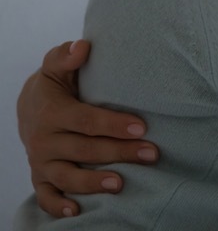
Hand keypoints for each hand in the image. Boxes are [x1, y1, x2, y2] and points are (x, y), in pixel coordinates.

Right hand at [17, 41, 158, 217]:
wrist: (27, 106)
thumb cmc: (54, 85)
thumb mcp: (56, 66)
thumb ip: (66, 56)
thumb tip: (83, 46)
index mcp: (52, 111)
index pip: (86, 120)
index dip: (113, 124)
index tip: (141, 127)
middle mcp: (44, 139)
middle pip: (84, 149)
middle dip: (118, 153)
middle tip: (150, 154)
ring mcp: (41, 160)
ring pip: (66, 176)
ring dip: (92, 182)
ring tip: (120, 183)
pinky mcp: (40, 176)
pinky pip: (45, 195)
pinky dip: (57, 206)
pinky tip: (77, 211)